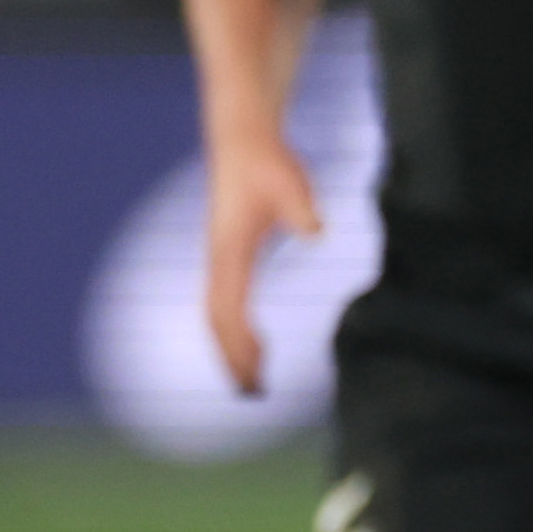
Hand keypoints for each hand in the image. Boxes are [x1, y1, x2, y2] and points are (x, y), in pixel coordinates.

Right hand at [201, 132, 320, 393]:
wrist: (244, 139)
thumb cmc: (268, 161)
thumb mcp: (290, 182)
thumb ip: (301, 207)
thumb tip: (315, 230)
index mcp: (229, 250)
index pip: (227, 309)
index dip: (238, 344)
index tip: (254, 372)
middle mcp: (219, 258)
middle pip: (217, 320)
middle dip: (231, 357)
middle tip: (254, 392)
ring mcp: (222, 257)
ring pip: (218, 313)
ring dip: (233, 347)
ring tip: (255, 379)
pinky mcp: (230, 253)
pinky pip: (228, 300)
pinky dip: (237, 328)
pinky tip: (257, 343)